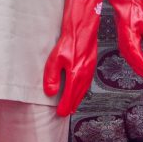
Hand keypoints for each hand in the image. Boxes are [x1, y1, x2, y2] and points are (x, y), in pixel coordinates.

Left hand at [43, 0, 102, 115]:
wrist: (82, 28)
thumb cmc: (69, 41)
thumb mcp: (55, 59)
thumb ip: (52, 78)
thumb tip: (51, 92)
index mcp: (75, 76)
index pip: (69, 98)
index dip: (63, 107)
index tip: (59, 113)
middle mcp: (84, 75)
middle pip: (77, 97)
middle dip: (70, 105)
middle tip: (64, 112)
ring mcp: (89, 71)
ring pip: (83, 91)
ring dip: (77, 99)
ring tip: (71, 105)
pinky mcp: (91, 66)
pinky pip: (87, 83)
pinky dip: (82, 90)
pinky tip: (79, 90)